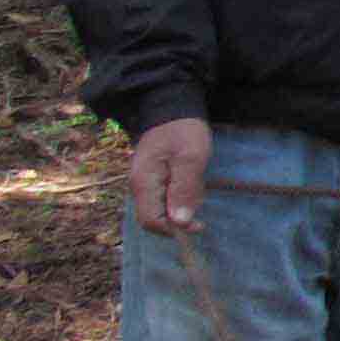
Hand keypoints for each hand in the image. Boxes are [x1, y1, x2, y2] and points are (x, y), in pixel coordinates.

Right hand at [128, 116, 212, 233]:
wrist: (173, 111)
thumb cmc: (183, 132)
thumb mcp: (191, 158)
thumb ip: (185, 189)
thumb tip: (180, 221)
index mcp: (144, 183)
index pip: (151, 221)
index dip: (173, 229)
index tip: (198, 224)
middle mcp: (139, 187)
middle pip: (154, 219)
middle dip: (178, 220)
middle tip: (201, 208)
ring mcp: (145, 183)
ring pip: (160, 210)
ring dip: (181, 209)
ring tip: (197, 189)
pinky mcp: (153, 180)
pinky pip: (163, 199)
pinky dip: (179, 199)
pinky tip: (192, 186)